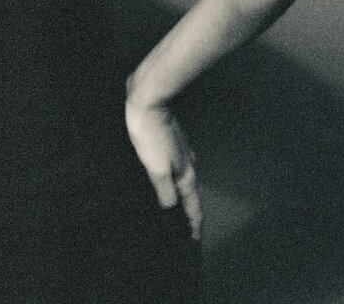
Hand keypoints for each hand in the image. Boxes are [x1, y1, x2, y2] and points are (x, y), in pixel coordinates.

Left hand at [124, 99, 201, 240]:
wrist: (148, 100)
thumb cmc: (151, 133)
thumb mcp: (156, 168)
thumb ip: (166, 194)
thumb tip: (173, 217)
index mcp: (185, 174)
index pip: (193, 208)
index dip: (194, 227)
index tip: (195, 244)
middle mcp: (186, 164)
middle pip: (190, 196)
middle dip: (189, 215)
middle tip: (186, 232)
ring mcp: (179, 152)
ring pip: (183, 182)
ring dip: (181, 198)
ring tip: (176, 211)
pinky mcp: (169, 142)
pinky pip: (173, 169)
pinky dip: (172, 182)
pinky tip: (164, 181)